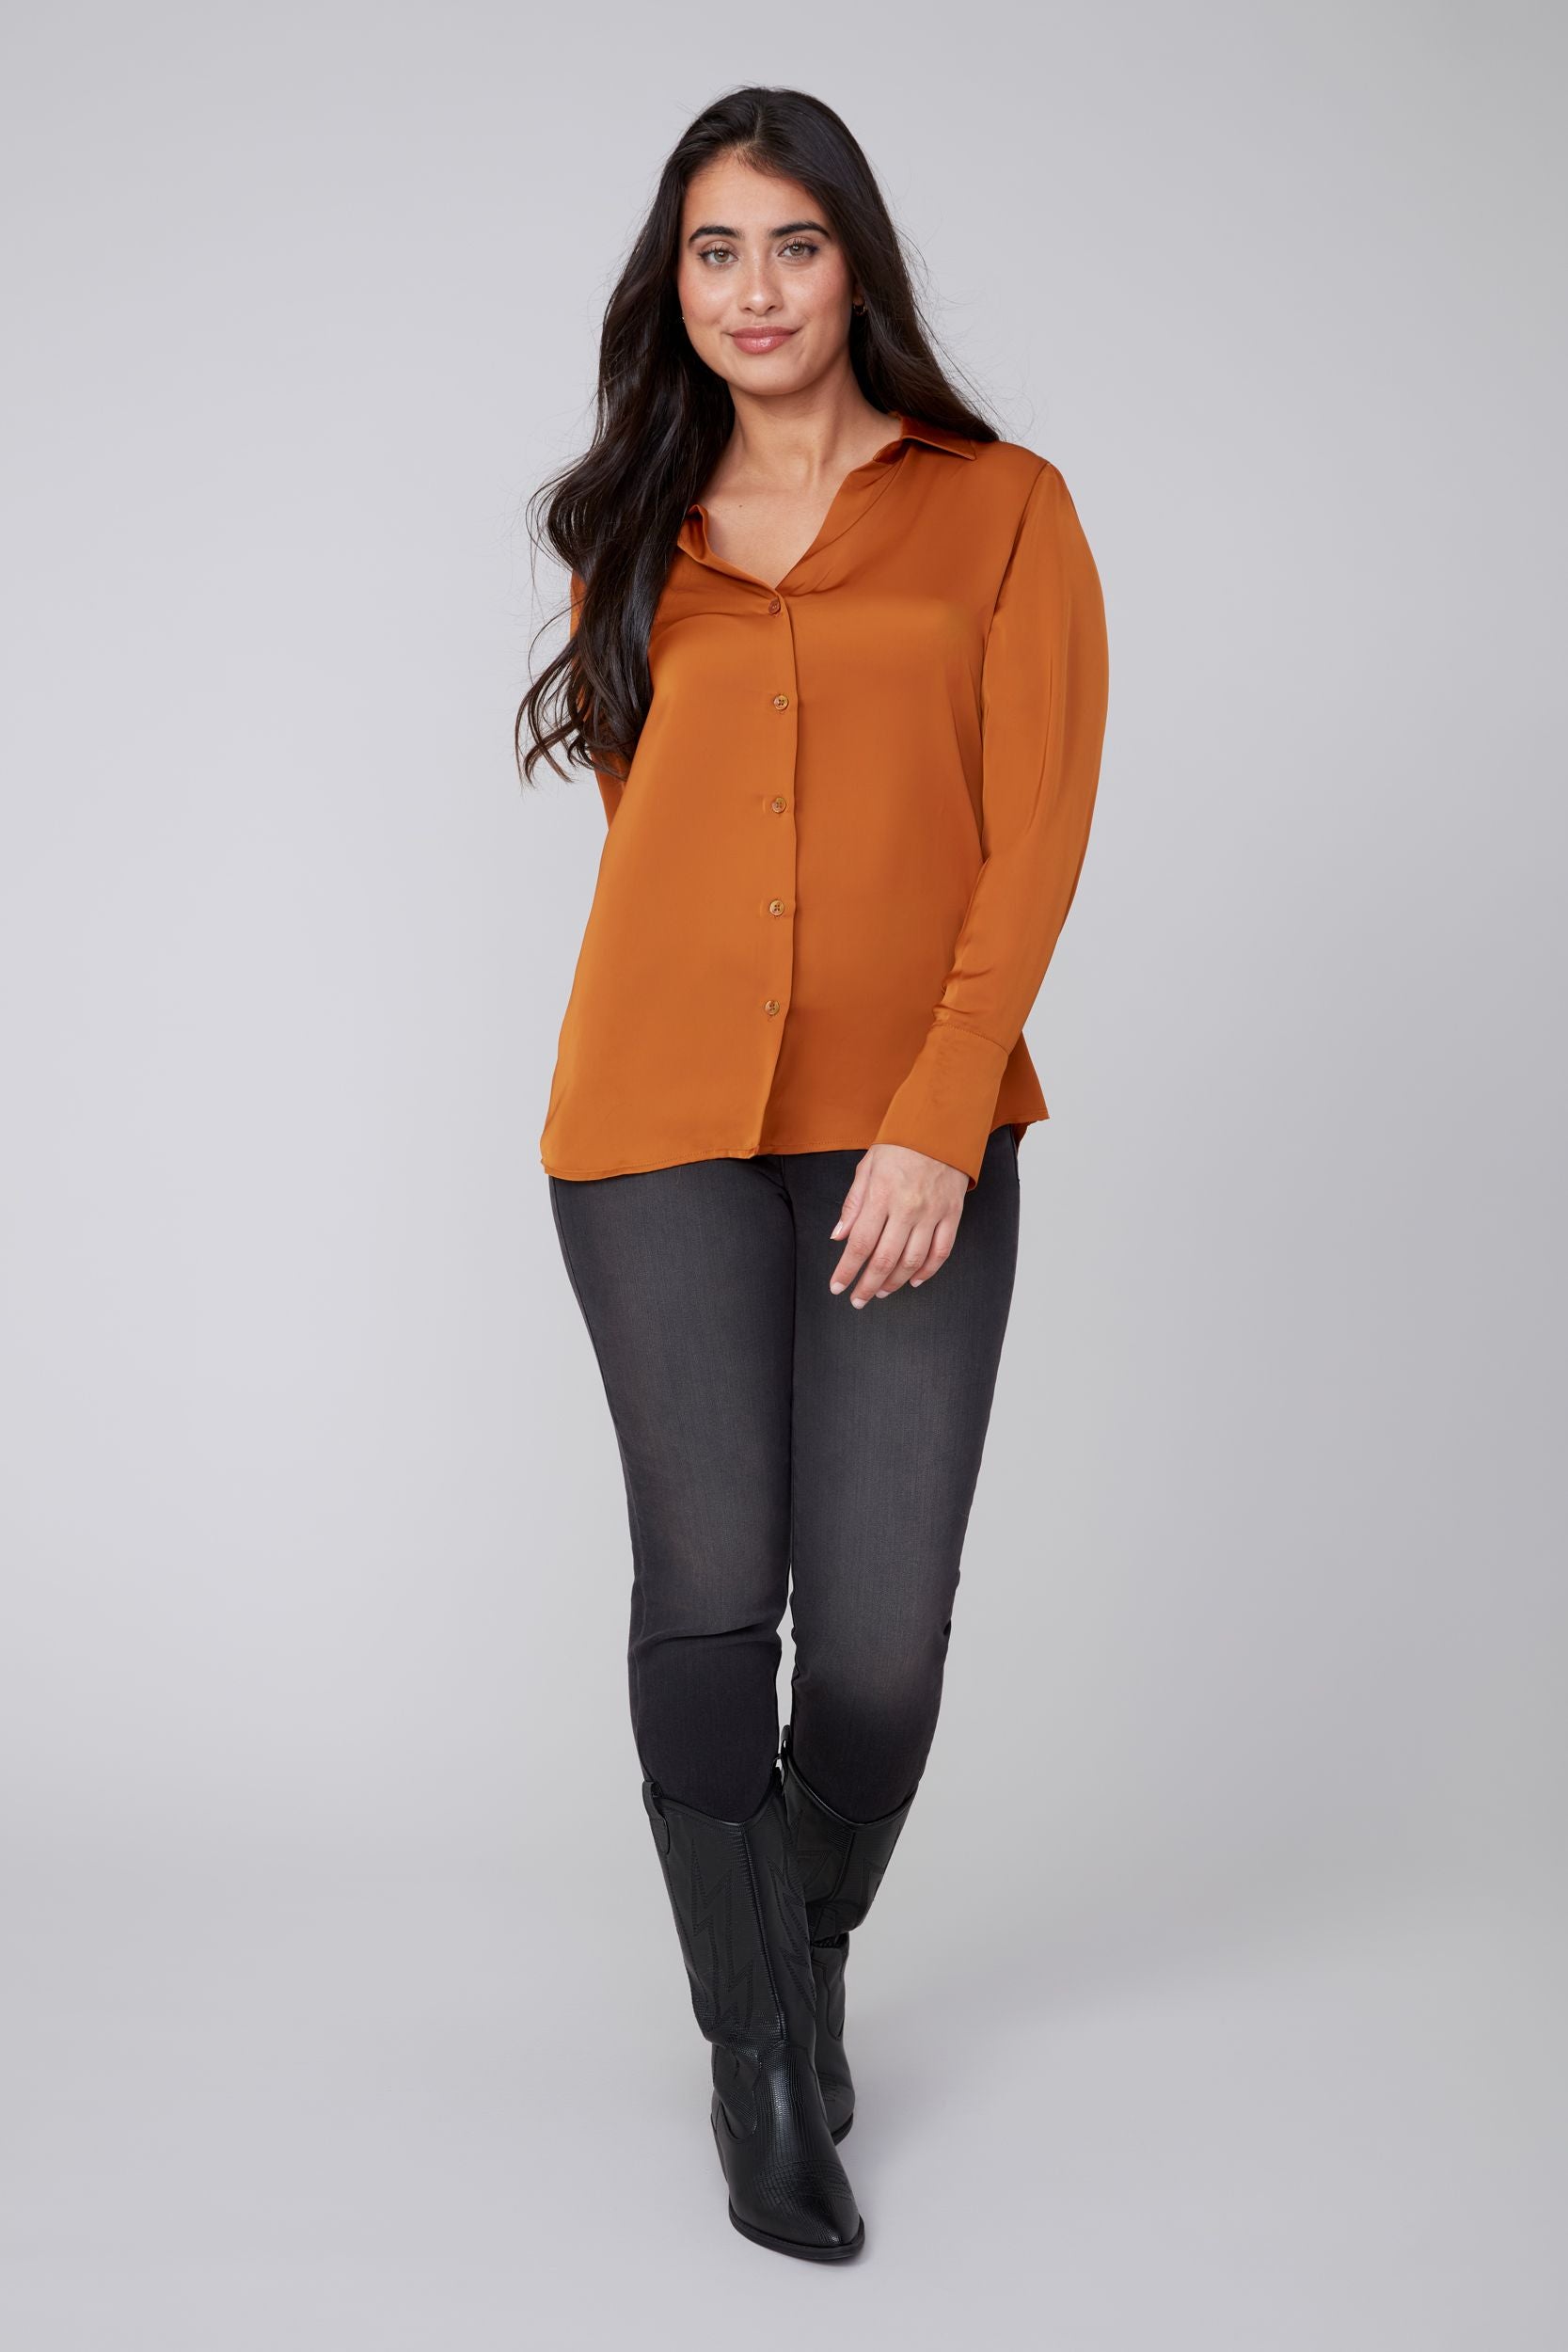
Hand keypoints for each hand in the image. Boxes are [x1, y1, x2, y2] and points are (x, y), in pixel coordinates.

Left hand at [828, 1143, 968, 1306]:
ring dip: (895, 1282)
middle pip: (885, 1259)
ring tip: (881, 1291)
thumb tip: (838, 1237)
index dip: (847, 1270)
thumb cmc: (899, 1145)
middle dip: (868, 1285)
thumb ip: (853, 1205)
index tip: (837, 1287)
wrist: (941, 1126)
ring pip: (913, 1260)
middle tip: (857, 1300)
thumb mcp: (867, 1168)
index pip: (860, 1243)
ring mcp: (932, 1213)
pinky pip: (941, 1251)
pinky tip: (914, 1280)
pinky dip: (927, 1270)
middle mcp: (907, 1208)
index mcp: (881, 1195)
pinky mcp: (952, 1214)